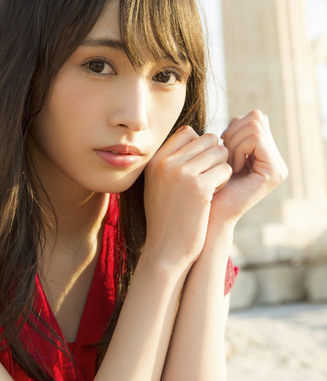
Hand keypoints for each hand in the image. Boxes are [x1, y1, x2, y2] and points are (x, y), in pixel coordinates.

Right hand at [143, 126, 231, 268]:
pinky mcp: (199, 187)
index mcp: (155, 159)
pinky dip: (224, 182)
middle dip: (214, 156)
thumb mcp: (160, 183)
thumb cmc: (167, 216)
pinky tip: (212, 197)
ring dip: (221, 169)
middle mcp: (165, 162)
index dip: (200, 147)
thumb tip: (199, 136)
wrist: (166, 249)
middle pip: (207, 138)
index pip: (188, 132)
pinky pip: (225, 169)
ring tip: (209, 188)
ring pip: (219, 152)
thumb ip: (174, 159)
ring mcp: (181, 173)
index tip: (198, 167)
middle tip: (207, 178)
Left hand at [209, 110, 287, 226]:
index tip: (221, 150)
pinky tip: (231, 169)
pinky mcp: (275, 172)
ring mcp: (278, 166)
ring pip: (255, 126)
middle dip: (233, 133)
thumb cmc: (206, 185)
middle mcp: (276, 159)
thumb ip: (234, 135)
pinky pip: (256, 139)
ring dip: (233, 143)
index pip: (255, 117)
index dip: (233, 127)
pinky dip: (238, 149)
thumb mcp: (219, 155)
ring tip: (227, 166)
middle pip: (257, 117)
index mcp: (266, 154)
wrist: (207, 214)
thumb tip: (239, 116)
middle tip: (223, 158)